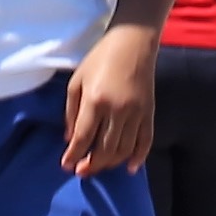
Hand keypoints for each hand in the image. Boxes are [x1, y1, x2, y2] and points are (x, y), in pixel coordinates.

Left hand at [63, 28, 157, 175]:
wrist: (133, 43)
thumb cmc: (100, 58)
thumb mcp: (77, 80)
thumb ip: (71, 110)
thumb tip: (69, 138)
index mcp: (95, 100)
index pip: (83, 137)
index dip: (74, 155)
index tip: (66, 166)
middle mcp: (117, 110)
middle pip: (104, 149)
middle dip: (91, 164)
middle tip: (81, 172)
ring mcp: (136, 113)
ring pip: (124, 149)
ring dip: (110, 163)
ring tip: (98, 167)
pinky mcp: (149, 112)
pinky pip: (145, 141)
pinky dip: (139, 157)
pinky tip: (130, 167)